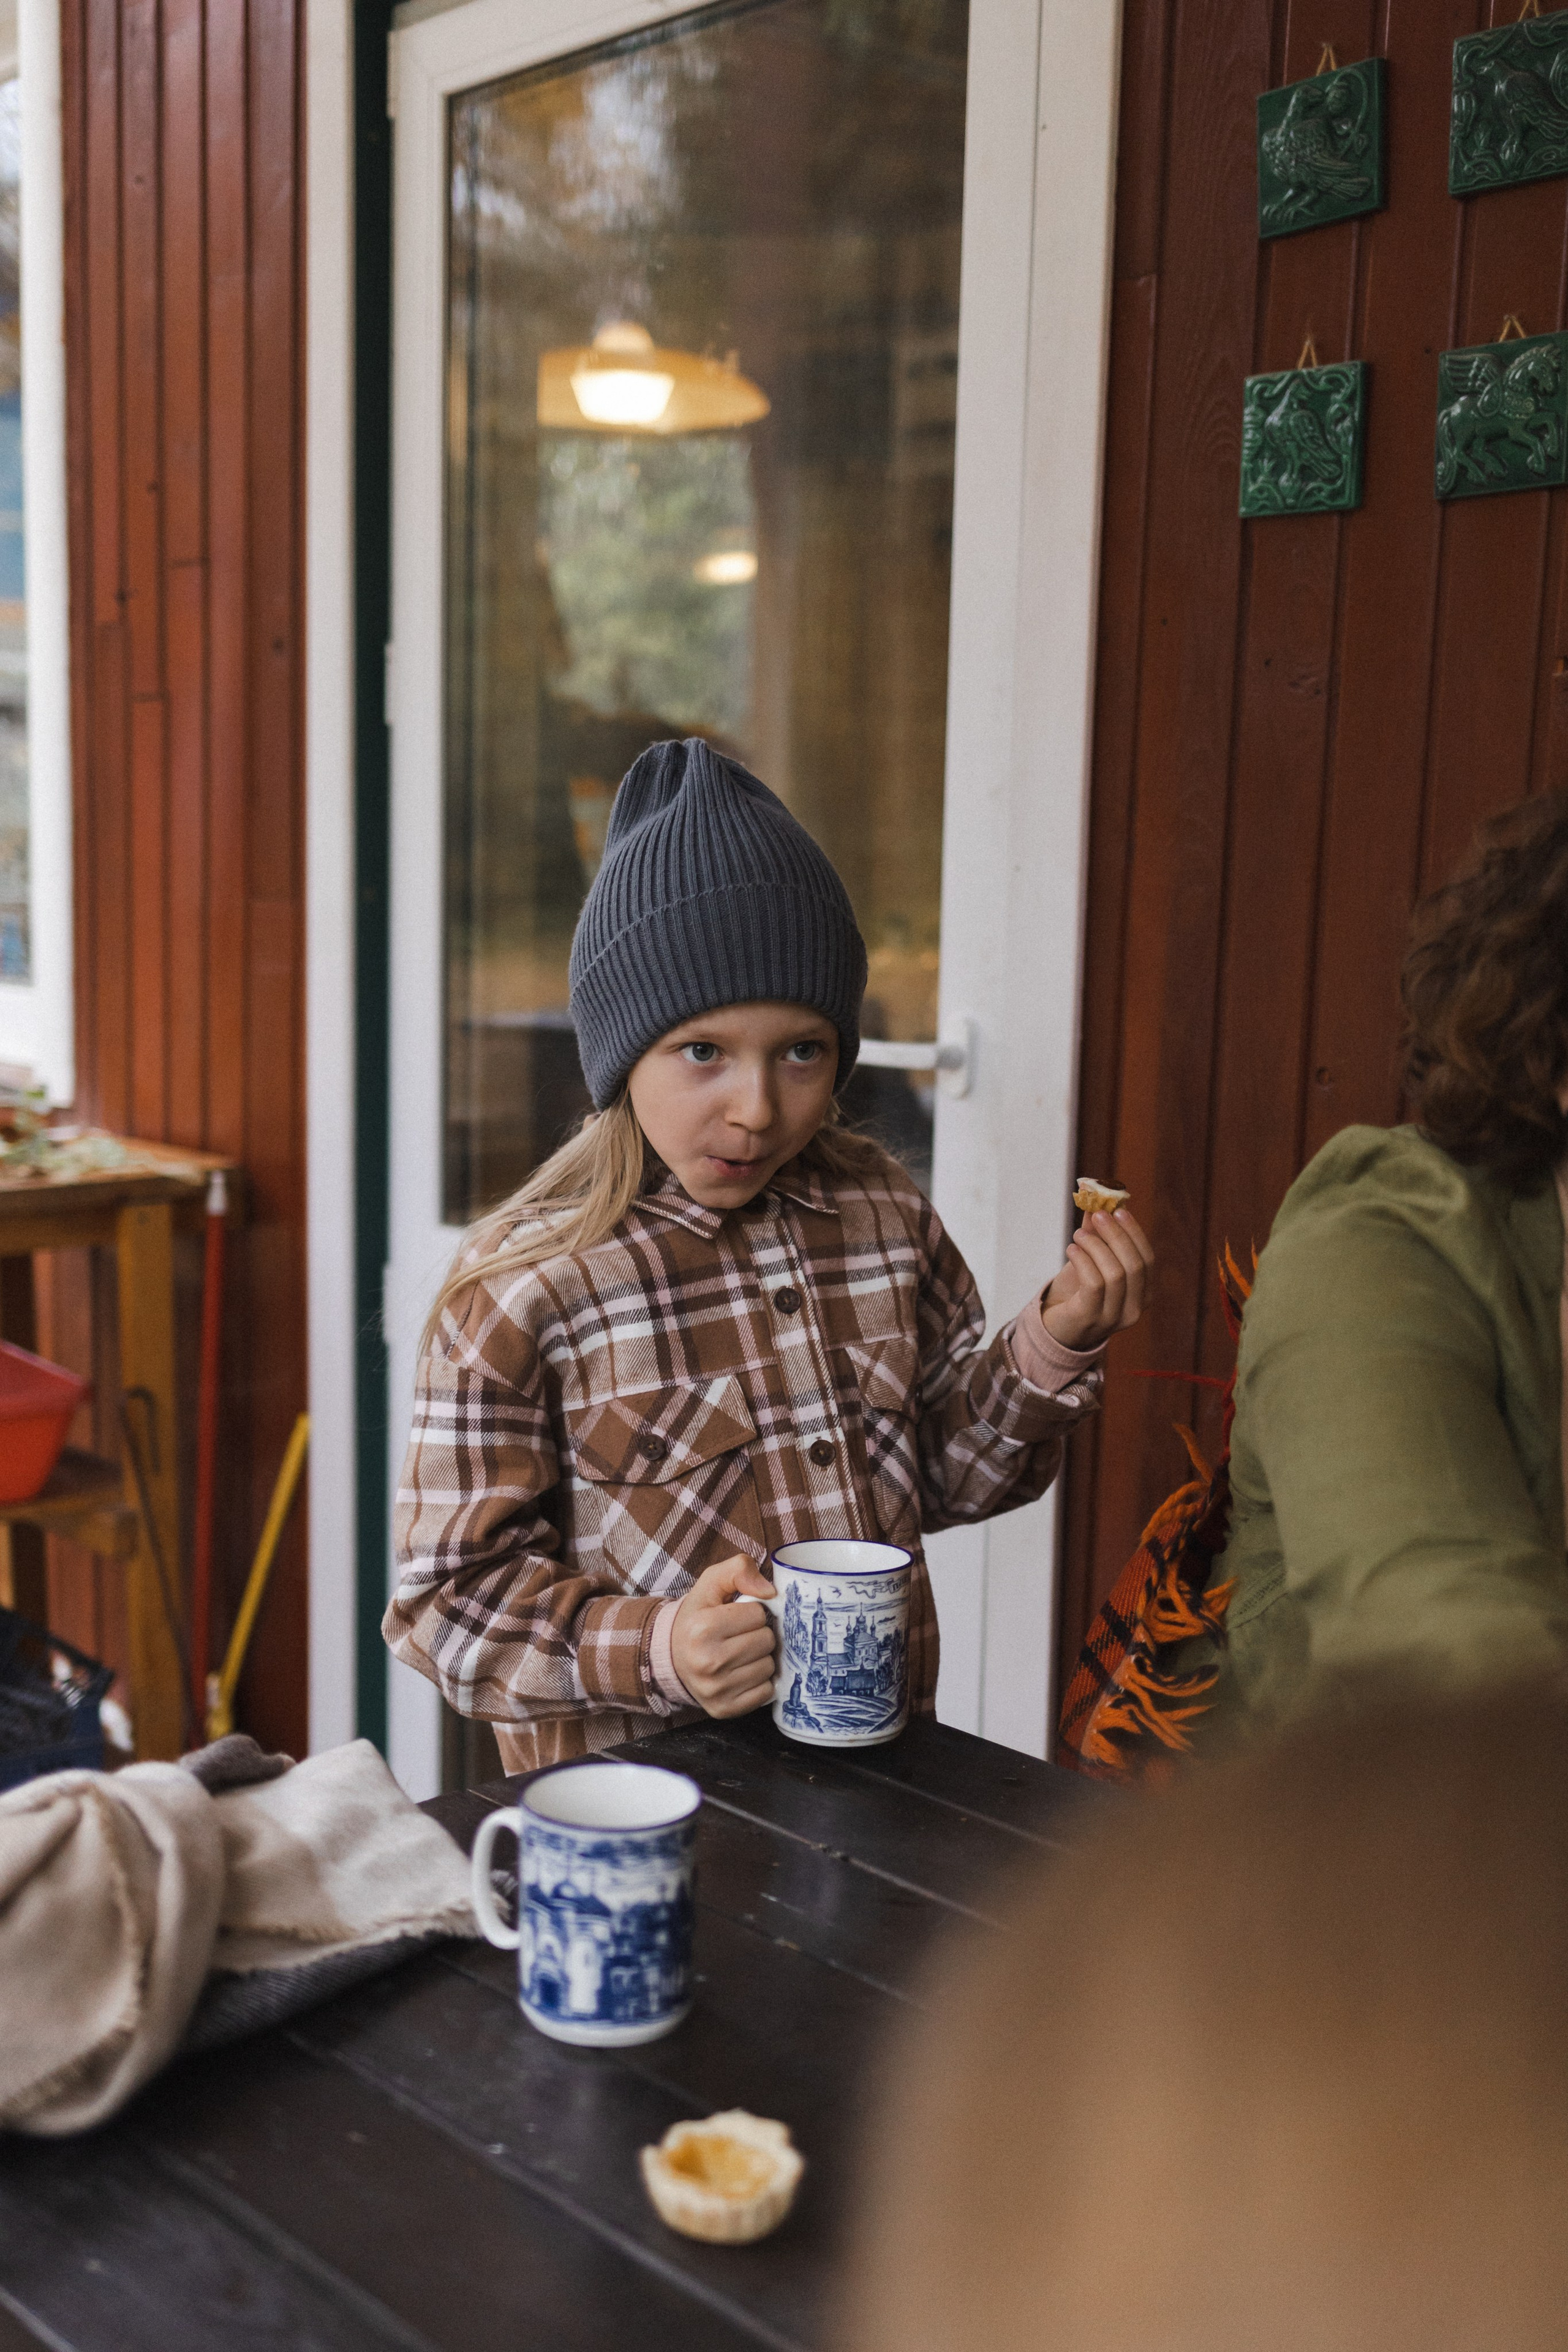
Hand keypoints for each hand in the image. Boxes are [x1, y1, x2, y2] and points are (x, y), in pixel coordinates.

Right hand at [670, 1554, 777, 1718]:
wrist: (672, 1657)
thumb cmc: (697, 1618)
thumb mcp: (711, 1584)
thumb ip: (739, 1570)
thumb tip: (771, 1592)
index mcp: (702, 1627)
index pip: (758, 1614)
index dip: (752, 1612)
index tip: (736, 1616)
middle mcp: (707, 1661)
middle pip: (766, 1641)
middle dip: (758, 1634)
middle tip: (741, 1635)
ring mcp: (716, 1689)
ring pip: (768, 1667)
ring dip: (760, 1658)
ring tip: (740, 1653)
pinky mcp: (724, 1709)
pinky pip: (765, 1692)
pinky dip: (759, 1681)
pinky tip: (742, 1672)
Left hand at [1039, 1209, 1153, 1350]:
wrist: (1055, 1327)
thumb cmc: (1077, 1292)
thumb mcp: (1091, 1261)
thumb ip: (1097, 1234)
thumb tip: (1096, 1201)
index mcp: (1143, 1294)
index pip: (1148, 1259)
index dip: (1134, 1233)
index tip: (1118, 1210)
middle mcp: (1134, 1309)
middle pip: (1135, 1265)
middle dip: (1116, 1234)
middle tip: (1097, 1215)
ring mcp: (1113, 1318)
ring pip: (1116, 1274)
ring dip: (1096, 1246)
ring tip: (1078, 1234)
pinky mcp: (1090, 1319)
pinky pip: (1094, 1284)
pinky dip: (1083, 1260)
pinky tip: (1071, 1249)